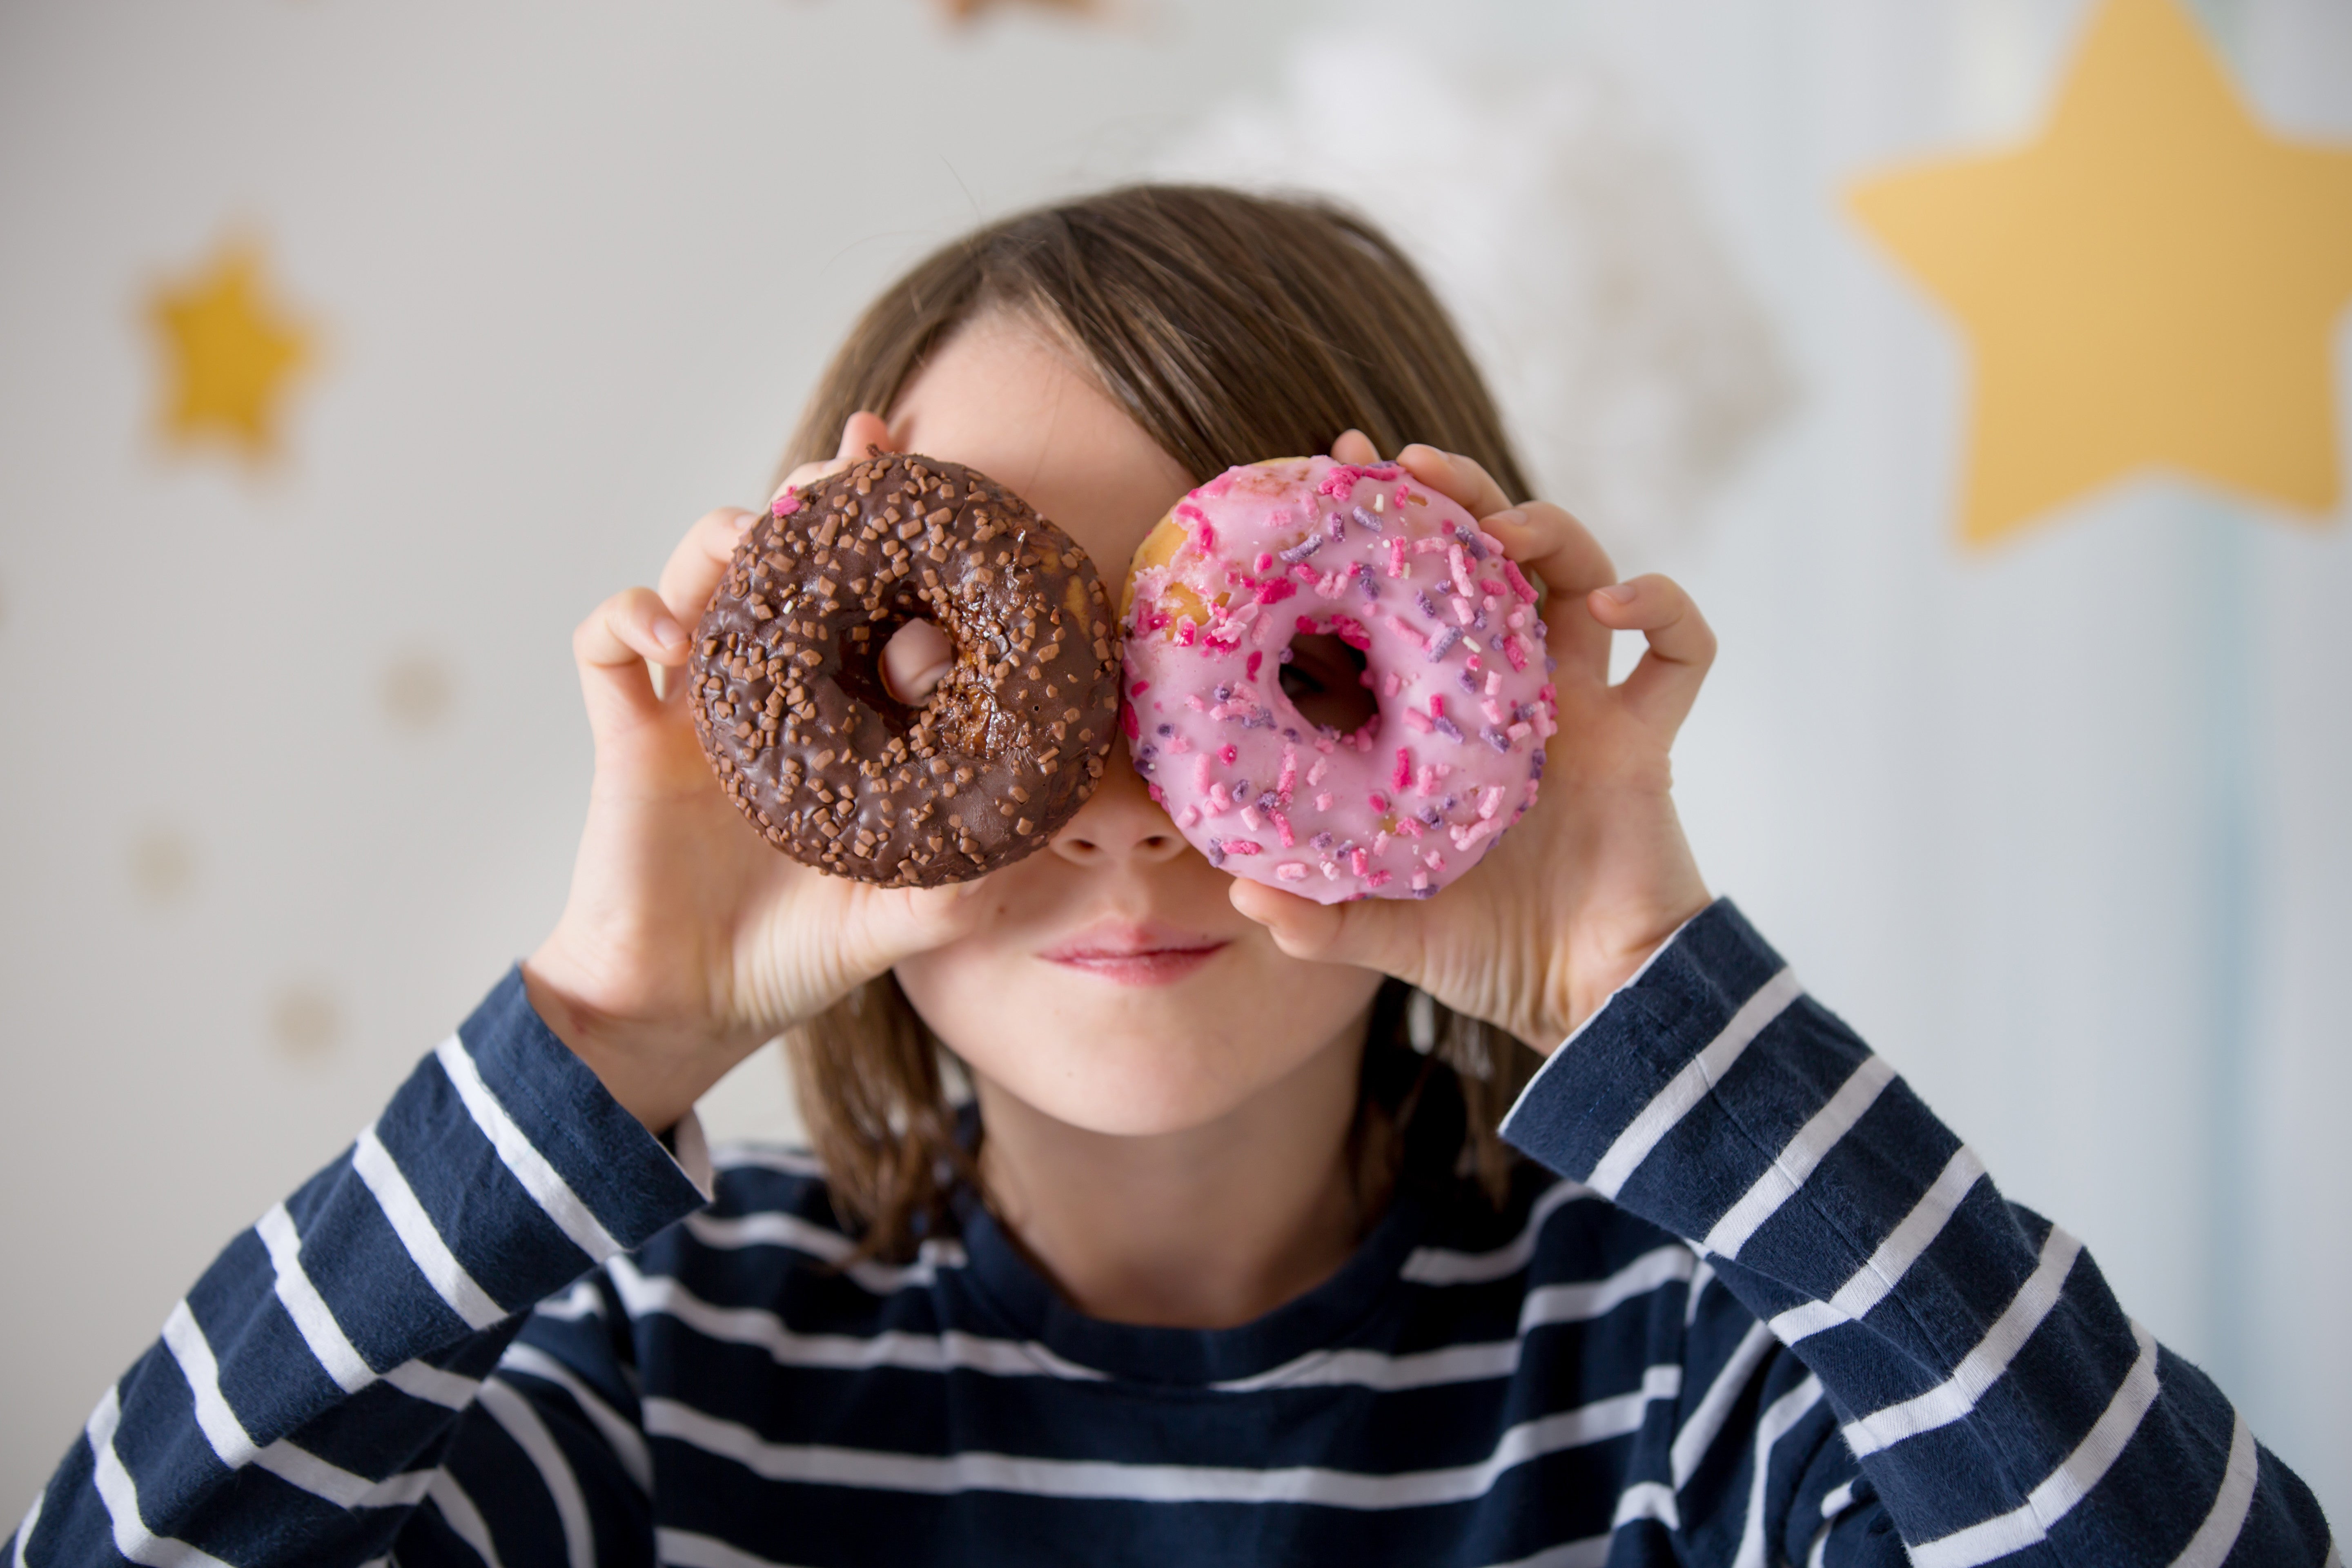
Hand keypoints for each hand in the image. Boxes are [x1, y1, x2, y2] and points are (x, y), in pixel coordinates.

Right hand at [524, 413, 996, 1130]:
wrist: (687, 1010)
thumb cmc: (790, 957)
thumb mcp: (896, 920)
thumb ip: (961, 888)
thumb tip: (1044, 847)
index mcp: (832, 717)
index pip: (867, 600)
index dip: (897, 541)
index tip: (942, 491)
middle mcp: (765, 693)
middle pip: (782, 555)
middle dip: (818, 492)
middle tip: (860, 456)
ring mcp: (691, 705)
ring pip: (695, 571)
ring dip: (726, 533)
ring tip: (762, 532)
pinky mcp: (626, 735)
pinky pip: (605, 642)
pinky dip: (630, 614)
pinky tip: (674, 633)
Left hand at [1227, 432, 1714, 1052]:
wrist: (1590, 1004)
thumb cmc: (1491, 956)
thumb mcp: (1387, 933)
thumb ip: (1318, 915)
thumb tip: (1239, 890)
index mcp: (1443, 721)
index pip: (1400, 605)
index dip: (1371, 542)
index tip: (1327, 480)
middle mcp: (1510, 694)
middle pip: (1493, 559)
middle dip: (1458, 498)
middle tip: (1408, 463)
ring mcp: (1583, 705)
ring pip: (1580, 573)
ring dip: (1549, 528)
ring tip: (1506, 527)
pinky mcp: (1645, 736)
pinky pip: (1680, 651)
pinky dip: (1664, 606)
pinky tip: (1617, 601)